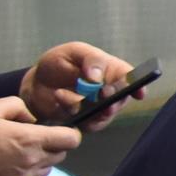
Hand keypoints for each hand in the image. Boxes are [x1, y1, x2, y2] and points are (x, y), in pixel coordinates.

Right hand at [0, 97, 78, 175]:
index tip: (57, 130)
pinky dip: (23, 174)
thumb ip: (17, 107)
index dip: (67, 133)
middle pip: (60, 155)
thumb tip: (32, 119)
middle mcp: (31, 162)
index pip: (71, 140)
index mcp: (29, 140)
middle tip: (30, 139)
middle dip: (52, 146)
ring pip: (46, 170)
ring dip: (38, 161)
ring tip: (14, 153)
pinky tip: (4, 167)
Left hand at [23, 41, 140, 127]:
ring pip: (105, 114)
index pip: (131, 79)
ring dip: (87, 106)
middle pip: (121, 100)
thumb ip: (90, 59)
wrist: (37, 83)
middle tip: (102, 94)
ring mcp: (100, 108)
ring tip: (63, 94)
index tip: (138, 93)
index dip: (139, 86)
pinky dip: (73, 112)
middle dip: (112, 99)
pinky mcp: (87, 120)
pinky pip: (88, 123)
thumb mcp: (74, 51)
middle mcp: (111, 91)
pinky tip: (60, 98)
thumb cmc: (59, 63)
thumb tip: (98, 77)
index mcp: (113, 71)